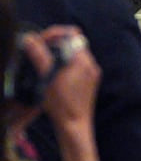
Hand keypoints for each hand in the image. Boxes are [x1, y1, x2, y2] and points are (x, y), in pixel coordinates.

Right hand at [26, 27, 100, 160]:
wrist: (75, 127)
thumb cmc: (61, 105)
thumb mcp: (47, 79)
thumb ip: (40, 57)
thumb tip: (30, 38)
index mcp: (83, 60)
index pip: (72, 33)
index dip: (54, 33)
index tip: (39, 40)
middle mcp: (90, 64)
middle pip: (74, 42)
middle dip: (55, 42)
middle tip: (38, 50)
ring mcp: (91, 73)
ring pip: (74, 54)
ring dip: (59, 53)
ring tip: (42, 61)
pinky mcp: (88, 82)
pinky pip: (76, 66)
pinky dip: (64, 64)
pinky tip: (52, 73)